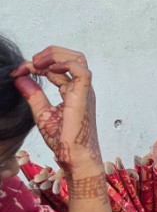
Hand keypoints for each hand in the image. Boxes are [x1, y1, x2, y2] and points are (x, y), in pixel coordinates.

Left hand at [12, 47, 101, 176]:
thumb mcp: (42, 114)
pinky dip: (64, 64)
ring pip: (77, 58)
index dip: (35, 65)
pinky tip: (48, 69)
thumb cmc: (65, 141)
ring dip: (56, 55)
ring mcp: (84, 91)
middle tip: (30, 62)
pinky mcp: (84, 96)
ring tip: (38, 63)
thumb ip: (33, 95)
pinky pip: (80, 71)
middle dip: (49, 54)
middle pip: (71, 57)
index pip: (55, 69)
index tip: (18, 71)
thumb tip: (20, 79)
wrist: (75, 157)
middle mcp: (80, 88)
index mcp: (72, 92)